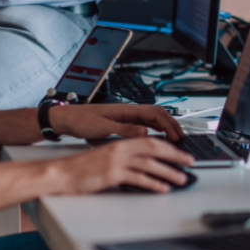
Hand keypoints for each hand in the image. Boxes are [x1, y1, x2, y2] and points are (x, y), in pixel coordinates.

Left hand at [51, 103, 185, 141]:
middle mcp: (129, 111)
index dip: (169, 125)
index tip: (177, 137)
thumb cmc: (82, 121)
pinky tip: (157, 137)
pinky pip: (145, 123)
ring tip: (173, 139)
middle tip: (181, 139)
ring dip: (165, 127)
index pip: (156, 114)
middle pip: (158, 114)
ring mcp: (127, 116)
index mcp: (127, 110)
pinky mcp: (123, 122)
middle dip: (172, 125)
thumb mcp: (103, 128)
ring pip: (153, 119)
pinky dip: (155, 129)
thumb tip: (144, 132)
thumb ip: (125, 130)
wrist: (68, 119)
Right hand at [62, 137, 195, 193]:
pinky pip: (138, 178)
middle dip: (175, 155)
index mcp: (122, 143)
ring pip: (150, 164)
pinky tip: (162, 188)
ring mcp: (117, 161)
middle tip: (190, 162)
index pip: (151, 141)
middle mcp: (121, 149)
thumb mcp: (107, 157)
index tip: (181, 152)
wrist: (63, 173)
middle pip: (155, 148)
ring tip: (181, 179)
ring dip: (168, 172)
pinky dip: (153, 183)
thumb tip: (145, 165)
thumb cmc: (83, 168)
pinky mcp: (112, 174)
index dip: (169, 146)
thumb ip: (126, 158)